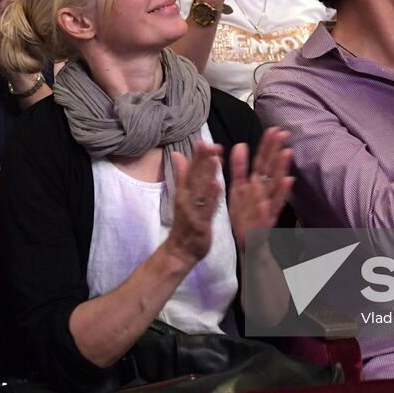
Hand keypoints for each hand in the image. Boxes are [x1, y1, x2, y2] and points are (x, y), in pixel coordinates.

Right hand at [166, 144, 222, 265]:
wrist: (180, 251)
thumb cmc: (184, 222)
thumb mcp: (182, 196)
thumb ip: (182, 175)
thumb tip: (176, 154)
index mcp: (185, 191)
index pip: (191, 170)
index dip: (198, 156)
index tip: (205, 141)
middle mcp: (187, 198)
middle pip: (195, 177)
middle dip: (203, 160)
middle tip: (210, 144)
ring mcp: (193, 211)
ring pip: (201, 191)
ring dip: (207, 175)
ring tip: (215, 159)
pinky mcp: (200, 224)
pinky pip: (206, 209)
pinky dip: (211, 197)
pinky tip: (217, 185)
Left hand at [227, 127, 293, 250]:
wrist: (248, 246)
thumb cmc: (245, 217)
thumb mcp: (238, 189)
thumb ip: (239, 168)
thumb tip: (240, 145)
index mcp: (255, 185)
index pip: (262, 162)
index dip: (267, 146)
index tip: (274, 129)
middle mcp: (264, 194)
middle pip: (271, 170)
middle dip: (276, 152)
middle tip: (283, 133)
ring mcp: (267, 208)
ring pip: (275, 187)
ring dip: (281, 171)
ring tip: (286, 153)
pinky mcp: (265, 223)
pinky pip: (269, 211)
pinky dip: (273, 200)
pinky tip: (280, 188)